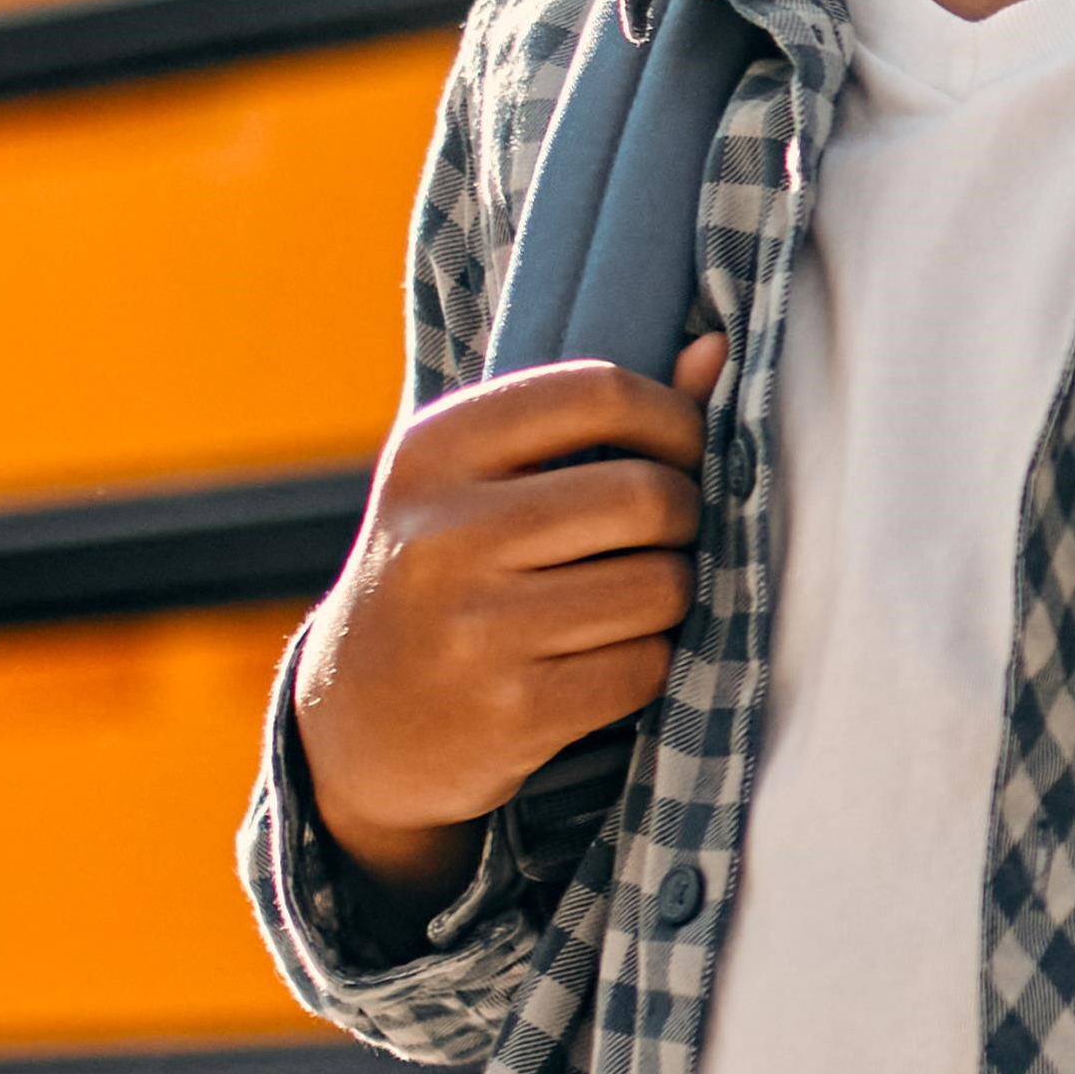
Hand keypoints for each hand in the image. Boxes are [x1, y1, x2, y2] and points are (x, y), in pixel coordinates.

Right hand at [290, 337, 730, 909]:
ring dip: (670, 594)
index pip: (599, 392)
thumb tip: (716, 350)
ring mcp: (475, 628)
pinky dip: (646, 661)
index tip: (680, 449)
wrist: (358, 723)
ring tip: (625, 598)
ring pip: (661, 585)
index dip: (673, 419)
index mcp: (433, 452)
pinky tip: (599, 659)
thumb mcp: (480, 481)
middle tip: (660, 534)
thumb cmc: (446, 575)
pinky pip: (645, 666)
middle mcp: (444, 533)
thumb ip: (591, 416)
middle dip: (683, 515)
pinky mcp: (513, 710)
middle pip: (649, 495)